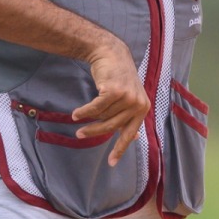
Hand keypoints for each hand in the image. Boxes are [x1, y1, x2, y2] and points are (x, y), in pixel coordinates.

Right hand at [72, 42, 150, 166]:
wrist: (112, 54)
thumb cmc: (119, 78)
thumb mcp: (130, 97)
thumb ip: (130, 116)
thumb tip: (134, 138)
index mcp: (143, 109)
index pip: (129, 134)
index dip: (119, 149)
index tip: (111, 164)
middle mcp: (137, 104)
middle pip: (111, 126)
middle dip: (94, 131)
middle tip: (80, 135)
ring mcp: (127, 98)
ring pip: (102, 116)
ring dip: (89, 116)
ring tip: (78, 117)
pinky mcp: (114, 91)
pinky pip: (95, 108)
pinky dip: (84, 111)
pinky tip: (76, 113)